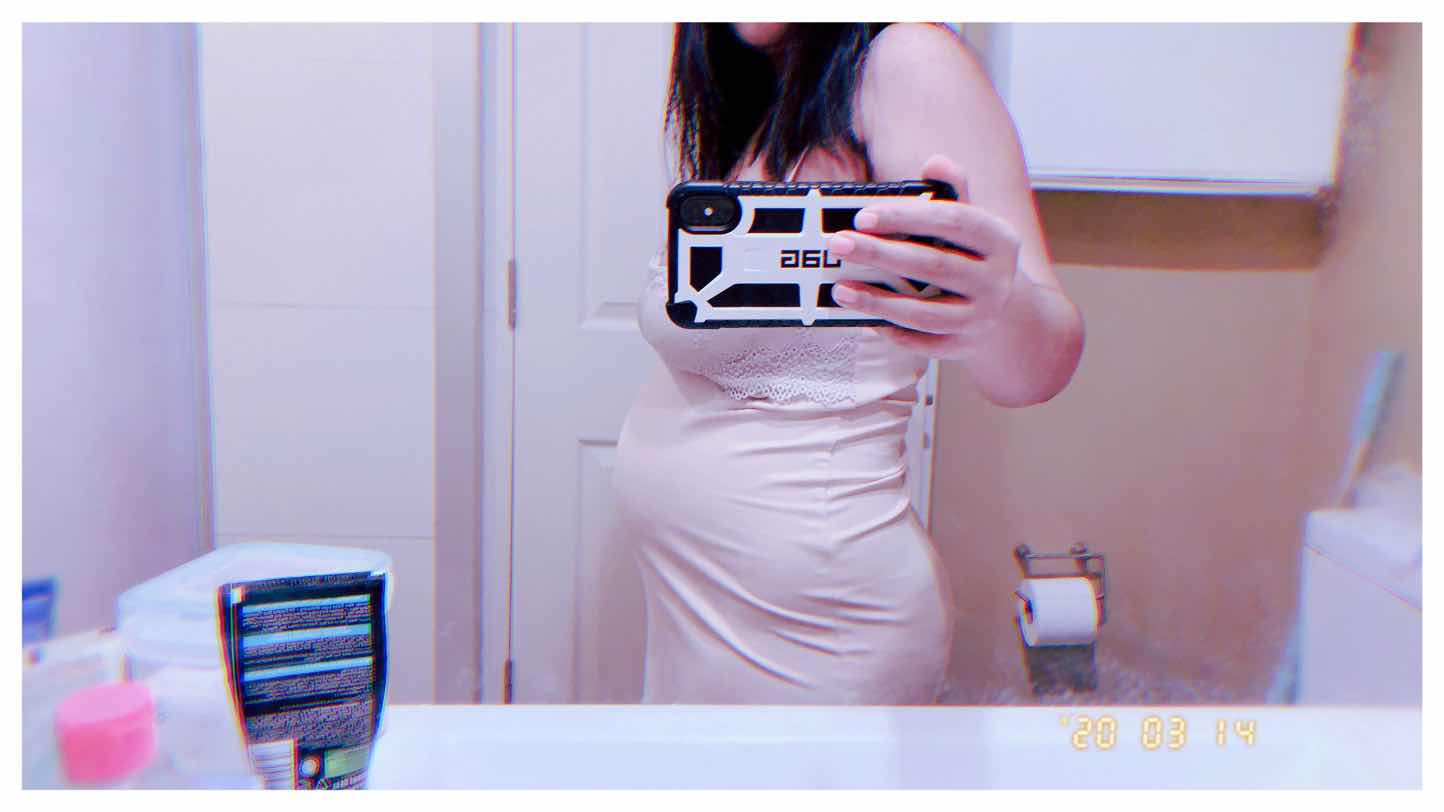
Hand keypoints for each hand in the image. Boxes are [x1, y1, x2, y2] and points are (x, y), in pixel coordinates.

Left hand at [826, 154, 1024, 357]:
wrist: (1008, 309)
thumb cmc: (975, 256)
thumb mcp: (973, 220)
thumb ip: (952, 191)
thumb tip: (935, 161)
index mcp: (1000, 239)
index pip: (952, 221)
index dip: (907, 217)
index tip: (863, 216)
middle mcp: (997, 280)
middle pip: (933, 265)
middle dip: (880, 254)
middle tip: (839, 244)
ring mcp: (982, 318)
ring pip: (926, 313)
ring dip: (878, 302)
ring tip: (842, 289)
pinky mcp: (965, 347)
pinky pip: (924, 344)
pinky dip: (895, 333)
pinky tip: (868, 319)